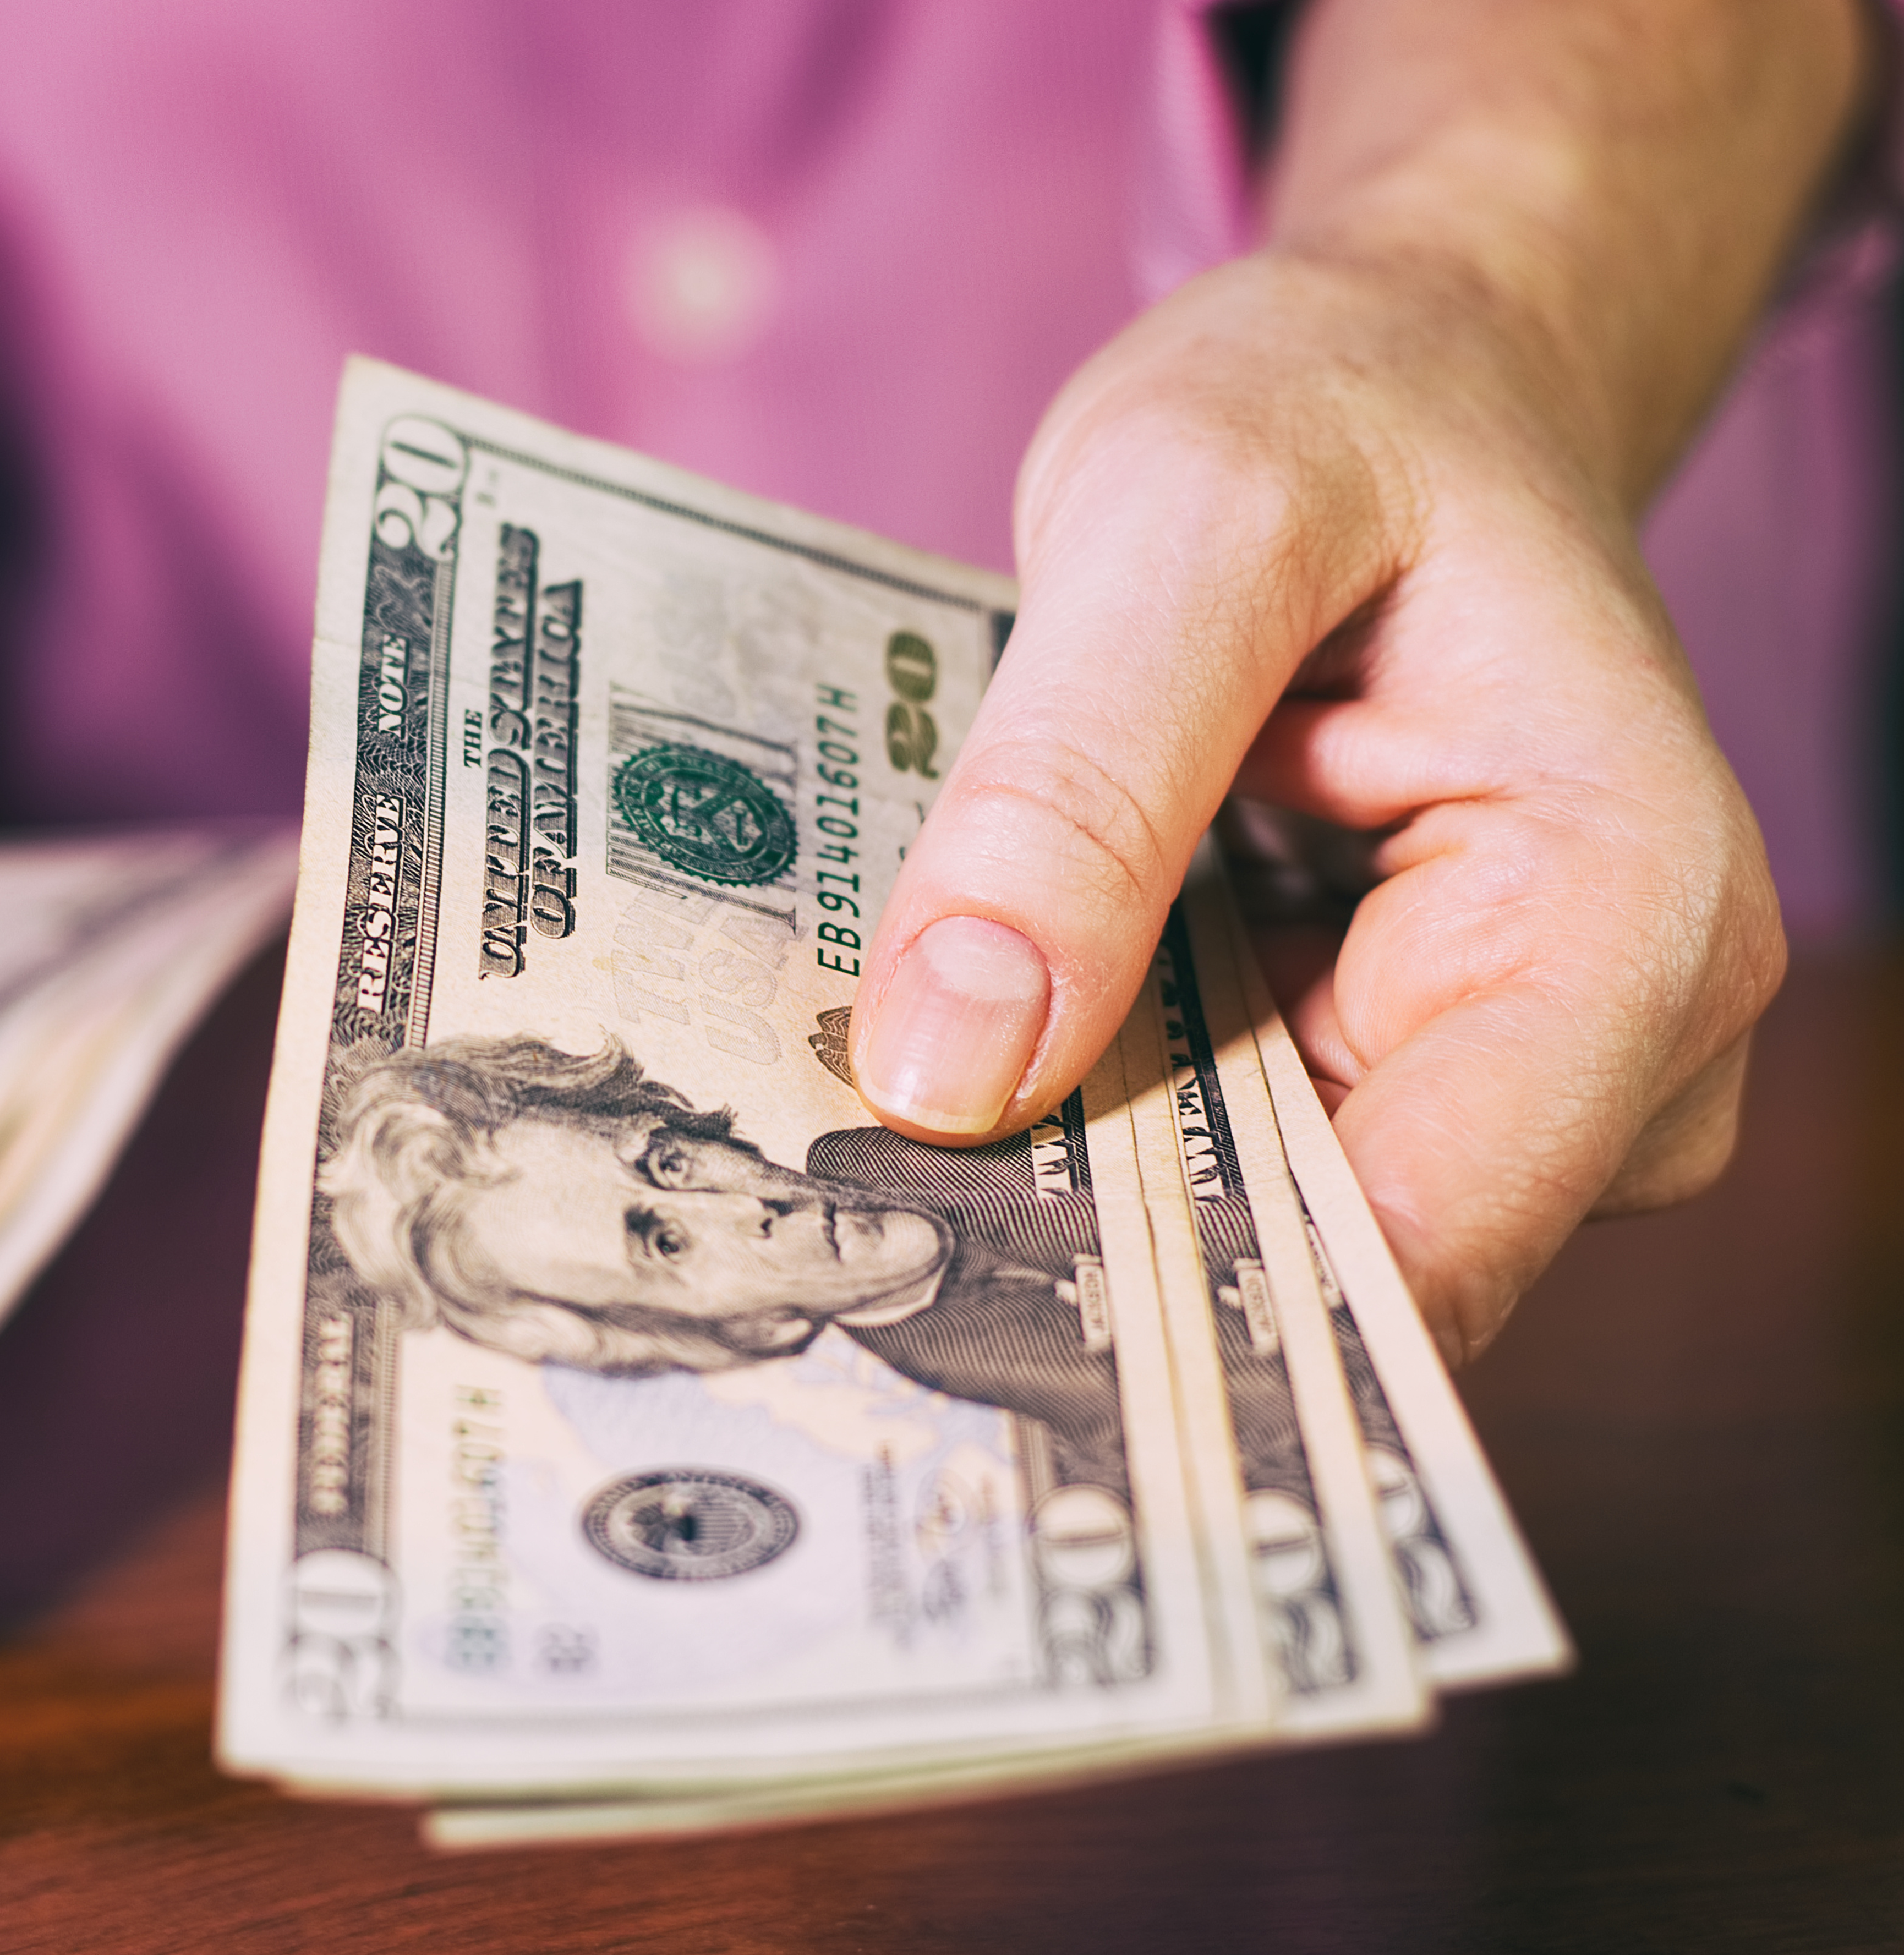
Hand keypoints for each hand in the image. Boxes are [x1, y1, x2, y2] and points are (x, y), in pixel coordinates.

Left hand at [846, 0, 1863, 1357]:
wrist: (1405, 377)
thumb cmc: (1340, 413)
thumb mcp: (1183, 524)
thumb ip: (1076, 791)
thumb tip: (945, 1076)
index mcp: (1628, 926)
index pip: (1410, 1247)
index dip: (1173, 1302)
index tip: (938, 1285)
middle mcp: (1619, 1047)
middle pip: (1321, 1265)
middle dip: (1094, 1239)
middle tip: (856, 1185)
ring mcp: (1512, 1076)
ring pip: (1257, 1234)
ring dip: (1075, 1174)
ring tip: (905, 1080)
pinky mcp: (1400, 1065)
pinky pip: (1231, 1159)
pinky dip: (1097, 1112)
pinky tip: (982, 1041)